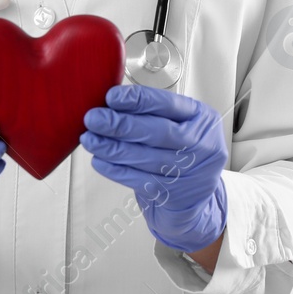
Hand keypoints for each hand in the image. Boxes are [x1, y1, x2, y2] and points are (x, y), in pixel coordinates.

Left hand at [80, 84, 228, 252]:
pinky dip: (116, 170)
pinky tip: (100, 160)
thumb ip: (154, 113)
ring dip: (112, 148)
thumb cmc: (184, 152)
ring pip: (145, 157)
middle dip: (120, 124)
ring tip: (90, 140)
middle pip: (157, 132)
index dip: (137, 100)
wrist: (196, 196)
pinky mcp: (174, 194)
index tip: (111, 97)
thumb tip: (111, 103)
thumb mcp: (181, 125)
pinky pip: (140, 180)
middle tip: (94, 119)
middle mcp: (201, 144)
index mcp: (202, 118)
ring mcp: (190, 171)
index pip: (168, 104)